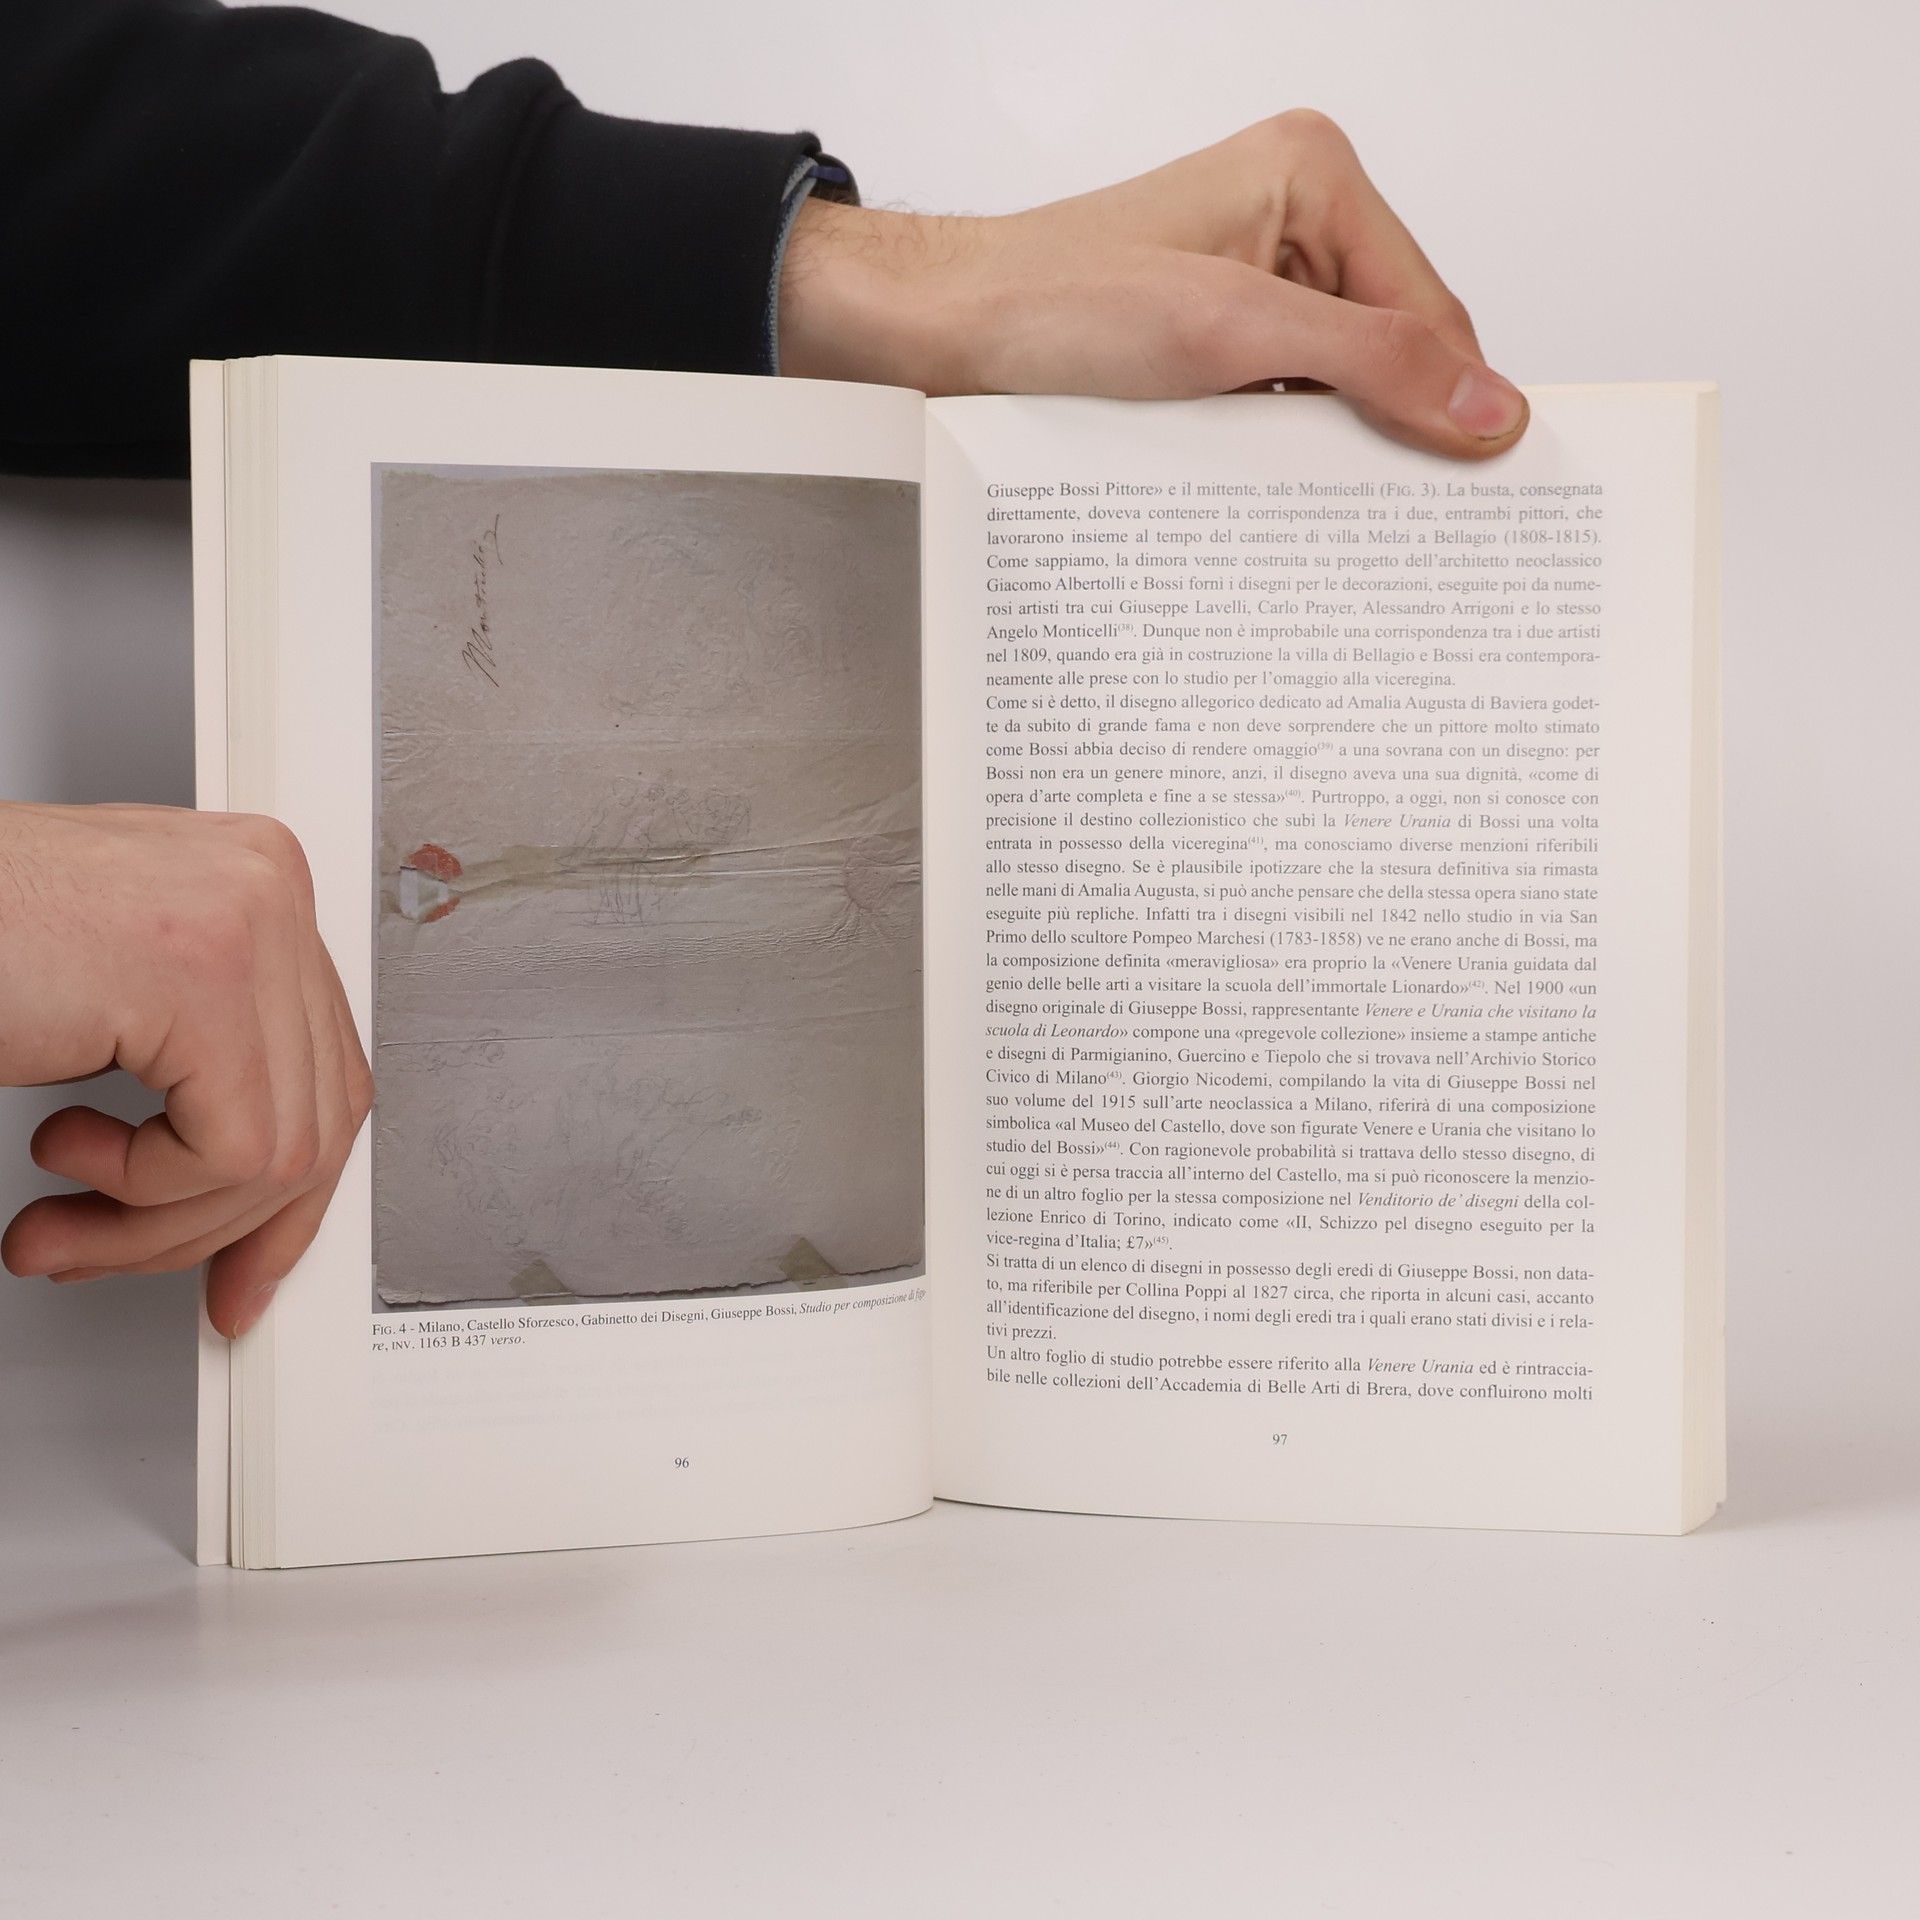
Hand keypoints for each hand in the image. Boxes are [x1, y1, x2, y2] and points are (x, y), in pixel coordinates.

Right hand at [0, 804, 371, 1336]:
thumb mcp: (125, 1006)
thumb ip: (205, 1063)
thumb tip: (257, 1183)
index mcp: (260, 887)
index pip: (329, 1076)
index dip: (286, 1195)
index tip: (239, 1263)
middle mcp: (269, 890)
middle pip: (318, 1120)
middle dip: (213, 1224)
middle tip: (116, 1255)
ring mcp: (248, 924)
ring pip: (278, 1154)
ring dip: (152, 1225)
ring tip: (59, 1223)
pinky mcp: (207, 976)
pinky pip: (230, 1151)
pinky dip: (138, 1189)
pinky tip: (56, 1146)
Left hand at [780, 111, 1526, 458]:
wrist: (938, 335)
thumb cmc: (1048, 303)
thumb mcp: (1227, 331)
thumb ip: (1368, 361)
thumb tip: (1487, 406)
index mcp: (1311, 175)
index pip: (1429, 307)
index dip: (1452, 401)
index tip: (1479, 488)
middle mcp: (1291, 220)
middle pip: (1392, 350)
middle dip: (1387, 429)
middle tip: (1396, 518)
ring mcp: (1252, 283)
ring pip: (1340, 389)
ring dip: (1327, 450)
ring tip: (1309, 504)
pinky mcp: (1215, 341)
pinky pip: (1286, 405)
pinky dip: (1282, 454)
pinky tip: (1265, 492)